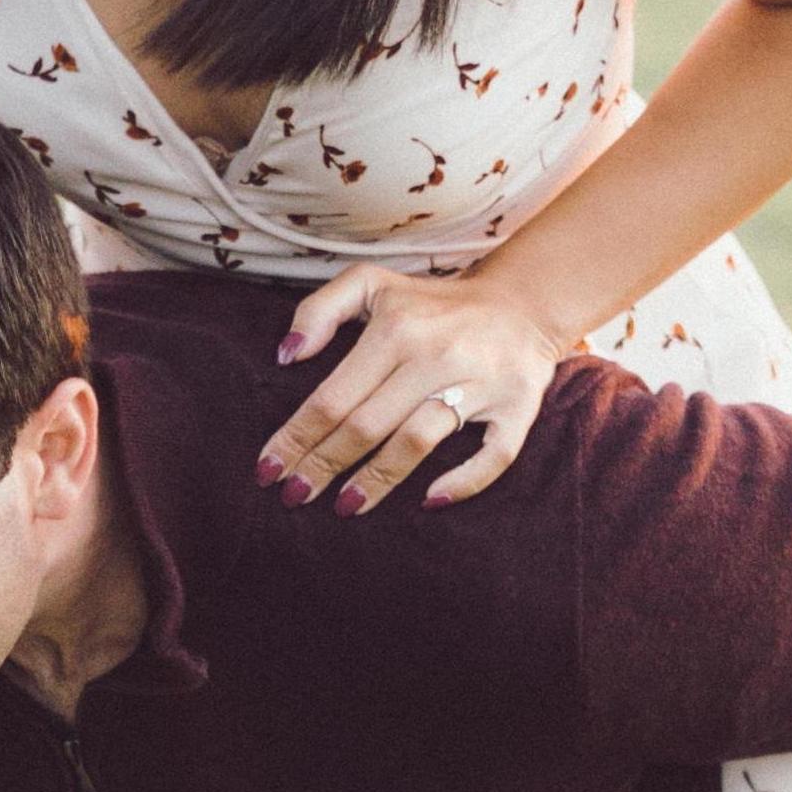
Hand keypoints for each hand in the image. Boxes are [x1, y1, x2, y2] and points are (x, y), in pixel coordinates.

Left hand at [257, 267, 567, 513]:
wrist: (523, 301)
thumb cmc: (433, 304)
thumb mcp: (372, 284)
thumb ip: (320, 309)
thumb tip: (285, 356)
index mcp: (396, 328)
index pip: (332, 396)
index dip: (296, 437)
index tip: (268, 470)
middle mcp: (436, 356)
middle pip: (367, 424)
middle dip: (323, 465)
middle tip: (294, 495)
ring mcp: (480, 384)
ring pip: (418, 441)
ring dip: (377, 480)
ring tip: (344, 507)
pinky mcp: (517, 406)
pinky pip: (494, 455)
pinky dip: (465, 481)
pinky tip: (430, 500)